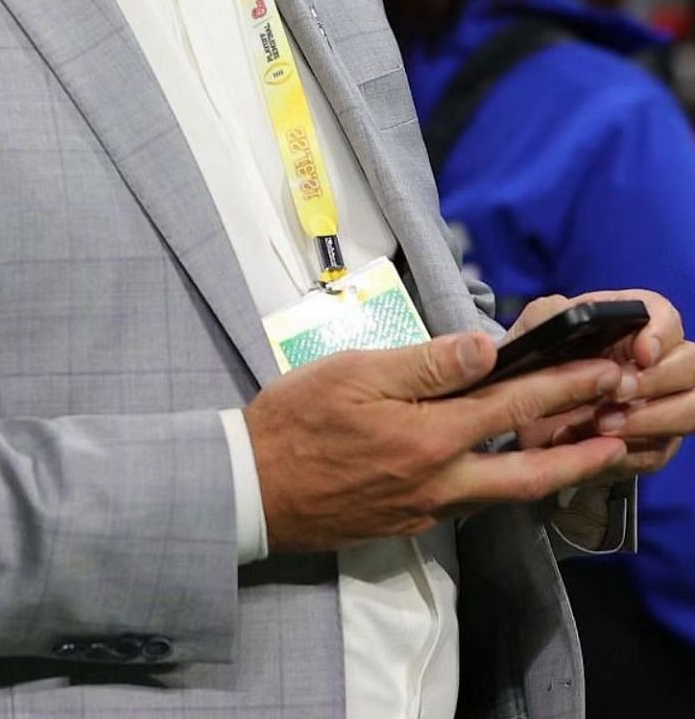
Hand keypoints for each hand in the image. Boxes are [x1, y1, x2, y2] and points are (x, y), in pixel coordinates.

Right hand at [245, 331, 627, 551]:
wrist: (252, 488)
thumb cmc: (293, 420)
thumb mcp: (351, 374)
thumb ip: (422, 364)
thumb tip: (484, 348)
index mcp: (428, 436)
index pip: (511, 405)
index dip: (563, 386)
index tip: (603, 372)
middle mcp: (439, 480)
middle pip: (528, 472)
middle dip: (579, 452)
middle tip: (619, 435)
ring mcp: (425, 508)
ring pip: (502, 495)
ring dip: (545, 474)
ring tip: (573, 457)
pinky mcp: (407, 523)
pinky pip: (466, 505)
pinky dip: (497, 488)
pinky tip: (494, 474)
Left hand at [512, 290, 692, 483]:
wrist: (521, 415)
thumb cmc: (535, 362)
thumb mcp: (533, 332)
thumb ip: (549, 316)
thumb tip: (567, 316)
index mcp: (627, 325)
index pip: (663, 316)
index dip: (661, 332)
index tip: (642, 353)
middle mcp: (656, 362)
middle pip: (690, 365)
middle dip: (658, 381)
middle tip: (617, 392)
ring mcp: (662, 404)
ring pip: (689, 412)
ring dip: (649, 420)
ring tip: (601, 424)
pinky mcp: (654, 443)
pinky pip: (657, 450)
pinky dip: (623, 451)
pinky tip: (590, 446)